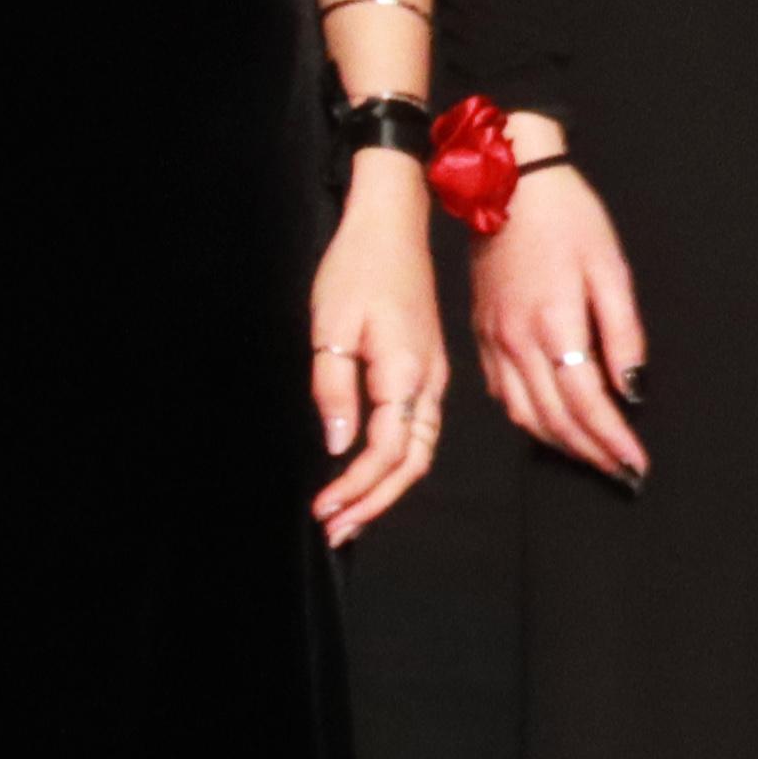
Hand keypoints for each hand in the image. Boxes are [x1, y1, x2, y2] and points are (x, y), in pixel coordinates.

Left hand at [309, 163, 453, 541]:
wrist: (391, 227)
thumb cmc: (357, 269)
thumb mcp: (330, 328)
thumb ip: (334, 390)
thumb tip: (339, 445)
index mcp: (405, 373)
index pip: (387, 452)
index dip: (357, 489)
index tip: (324, 512)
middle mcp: (429, 382)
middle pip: (412, 463)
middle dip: (375, 502)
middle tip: (337, 531)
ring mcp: (432, 377)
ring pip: (420, 449)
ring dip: (386, 487)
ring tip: (349, 514)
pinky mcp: (426, 369)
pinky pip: (419, 428)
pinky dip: (397, 461)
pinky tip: (372, 472)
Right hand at [470, 159, 648, 486]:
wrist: (506, 184)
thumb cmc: (569, 220)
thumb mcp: (611, 270)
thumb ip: (623, 334)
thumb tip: (631, 389)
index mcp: (552, 325)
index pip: (586, 403)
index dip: (613, 441)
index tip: (638, 466)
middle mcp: (515, 341)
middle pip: (553, 418)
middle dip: (591, 453)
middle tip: (623, 474)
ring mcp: (493, 339)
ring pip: (522, 413)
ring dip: (559, 443)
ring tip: (592, 457)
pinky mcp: (481, 333)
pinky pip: (501, 392)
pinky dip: (528, 419)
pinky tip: (550, 425)